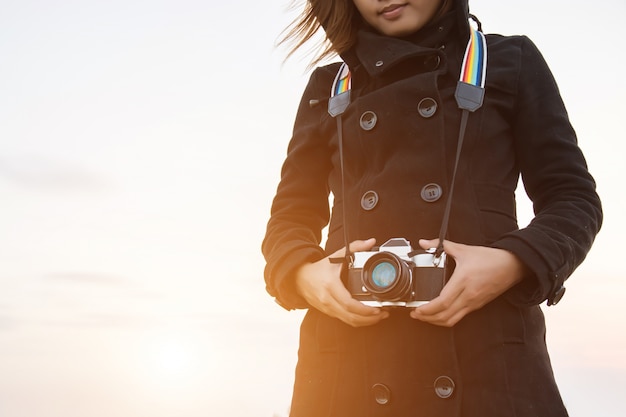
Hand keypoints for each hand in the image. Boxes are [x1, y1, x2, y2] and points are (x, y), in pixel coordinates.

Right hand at [295, 238, 389, 326]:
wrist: (299, 278)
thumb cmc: (318, 269)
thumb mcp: (336, 255)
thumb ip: (355, 247)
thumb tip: (370, 242)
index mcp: (331, 286)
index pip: (349, 303)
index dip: (364, 310)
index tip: (377, 309)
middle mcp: (328, 300)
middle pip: (351, 317)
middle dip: (369, 319)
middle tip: (382, 313)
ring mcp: (327, 308)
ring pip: (348, 321)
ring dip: (365, 322)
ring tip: (378, 316)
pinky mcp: (328, 312)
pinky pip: (344, 320)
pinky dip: (357, 320)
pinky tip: (366, 317)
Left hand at [410, 239, 525, 326]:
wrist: (512, 265)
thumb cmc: (490, 258)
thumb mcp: (463, 249)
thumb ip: (441, 245)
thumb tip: (424, 243)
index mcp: (463, 280)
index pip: (442, 302)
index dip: (427, 309)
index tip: (417, 309)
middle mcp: (468, 295)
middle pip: (445, 315)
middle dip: (427, 318)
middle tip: (415, 314)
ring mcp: (474, 302)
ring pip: (452, 320)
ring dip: (436, 322)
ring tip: (424, 317)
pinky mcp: (477, 305)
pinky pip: (459, 317)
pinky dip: (447, 319)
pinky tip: (439, 314)